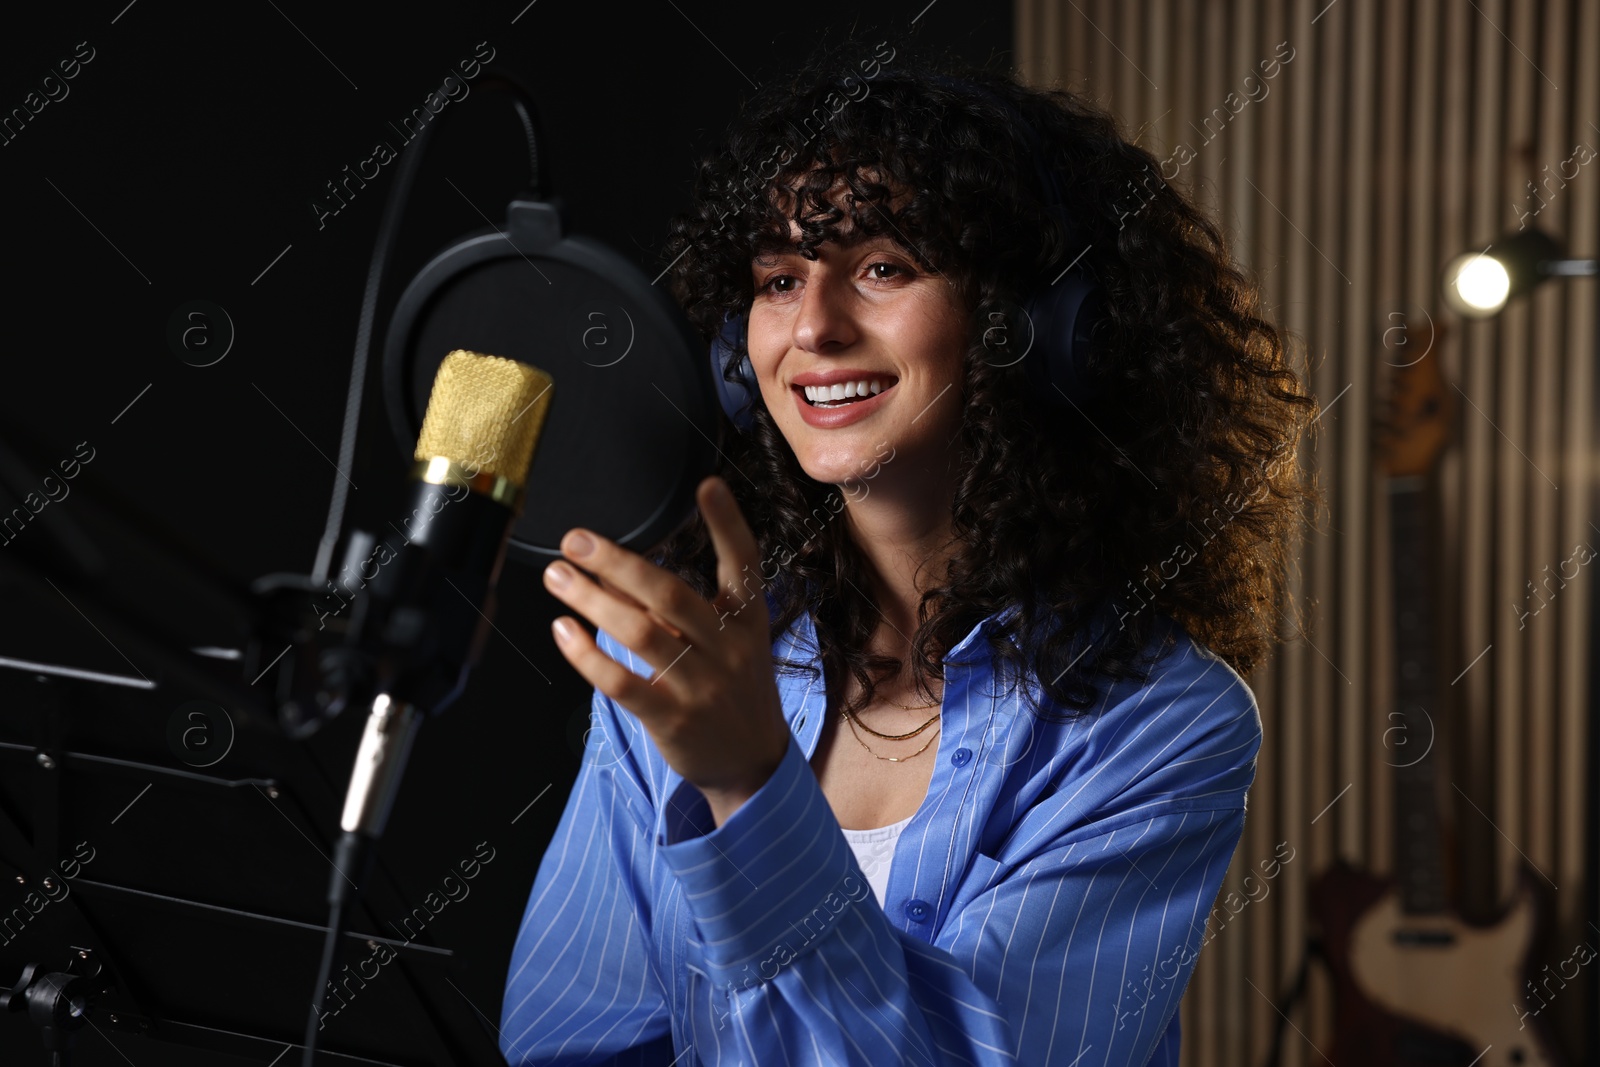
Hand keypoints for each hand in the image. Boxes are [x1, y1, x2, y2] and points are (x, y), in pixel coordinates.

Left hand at [543, 476, 790, 824]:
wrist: (753, 763)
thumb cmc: (730, 689)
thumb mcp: (721, 643)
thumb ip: (672, 609)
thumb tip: (610, 570)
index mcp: (747, 621)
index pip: (744, 564)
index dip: (729, 524)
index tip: (708, 485)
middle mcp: (728, 649)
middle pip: (670, 595)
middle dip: (619, 562)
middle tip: (576, 540)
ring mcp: (701, 686)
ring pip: (641, 634)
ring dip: (592, 602)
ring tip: (558, 577)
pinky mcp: (673, 719)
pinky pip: (623, 683)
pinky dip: (588, 656)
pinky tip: (564, 633)